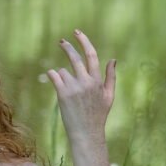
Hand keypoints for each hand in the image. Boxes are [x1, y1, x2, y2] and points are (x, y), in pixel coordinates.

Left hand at [47, 30, 115, 144]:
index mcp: (98, 81)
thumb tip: (113, 59)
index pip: (92, 55)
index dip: (84, 41)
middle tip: (61, 41)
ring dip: (62, 76)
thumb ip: (111, 77)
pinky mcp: (63, 93)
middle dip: (67, 47)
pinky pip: (53, 76)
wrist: (86, 134)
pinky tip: (54, 80)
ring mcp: (74, 87)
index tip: (77, 32)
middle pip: (75, 57)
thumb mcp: (108, 96)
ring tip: (66, 91)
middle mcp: (86, 81)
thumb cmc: (98, 116)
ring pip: (62, 70)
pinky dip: (52, 76)